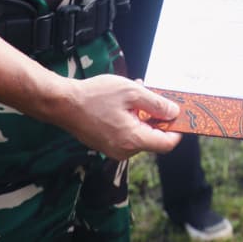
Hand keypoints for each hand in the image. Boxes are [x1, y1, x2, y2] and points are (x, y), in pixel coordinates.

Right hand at [61, 74, 181, 159]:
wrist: (63, 103)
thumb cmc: (96, 96)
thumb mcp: (132, 92)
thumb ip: (156, 104)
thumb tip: (174, 113)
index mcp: (133, 139)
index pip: (167, 144)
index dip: (177, 129)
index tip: (180, 114)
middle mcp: (125, 150)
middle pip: (153, 137)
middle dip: (156, 116)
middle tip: (150, 94)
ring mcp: (114, 150)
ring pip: (140, 134)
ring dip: (142, 115)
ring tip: (134, 92)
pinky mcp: (106, 145)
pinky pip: (127, 134)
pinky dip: (130, 119)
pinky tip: (122, 102)